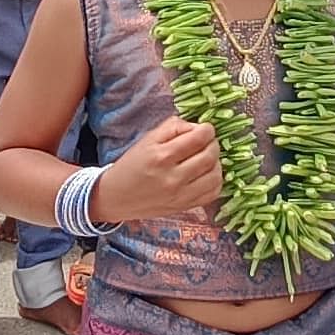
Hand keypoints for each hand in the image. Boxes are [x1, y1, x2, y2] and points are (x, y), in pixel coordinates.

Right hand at [95, 116, 222, 220]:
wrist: (117, 197)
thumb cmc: (132, 165)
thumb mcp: (147, 140)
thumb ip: (172, 127)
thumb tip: (196, 127)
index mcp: (161, 156)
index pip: (198, 138)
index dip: (207, 129)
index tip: (204, 128)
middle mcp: (172, 178)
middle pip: (209, 156)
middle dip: (213, 143)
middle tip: (206, 141)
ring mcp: (181, 195)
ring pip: (215, 176)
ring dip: (216, 162)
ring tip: (207, 157)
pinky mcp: (185, 207)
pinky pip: (213, 193)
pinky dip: (216, 180)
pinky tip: (206, 173)